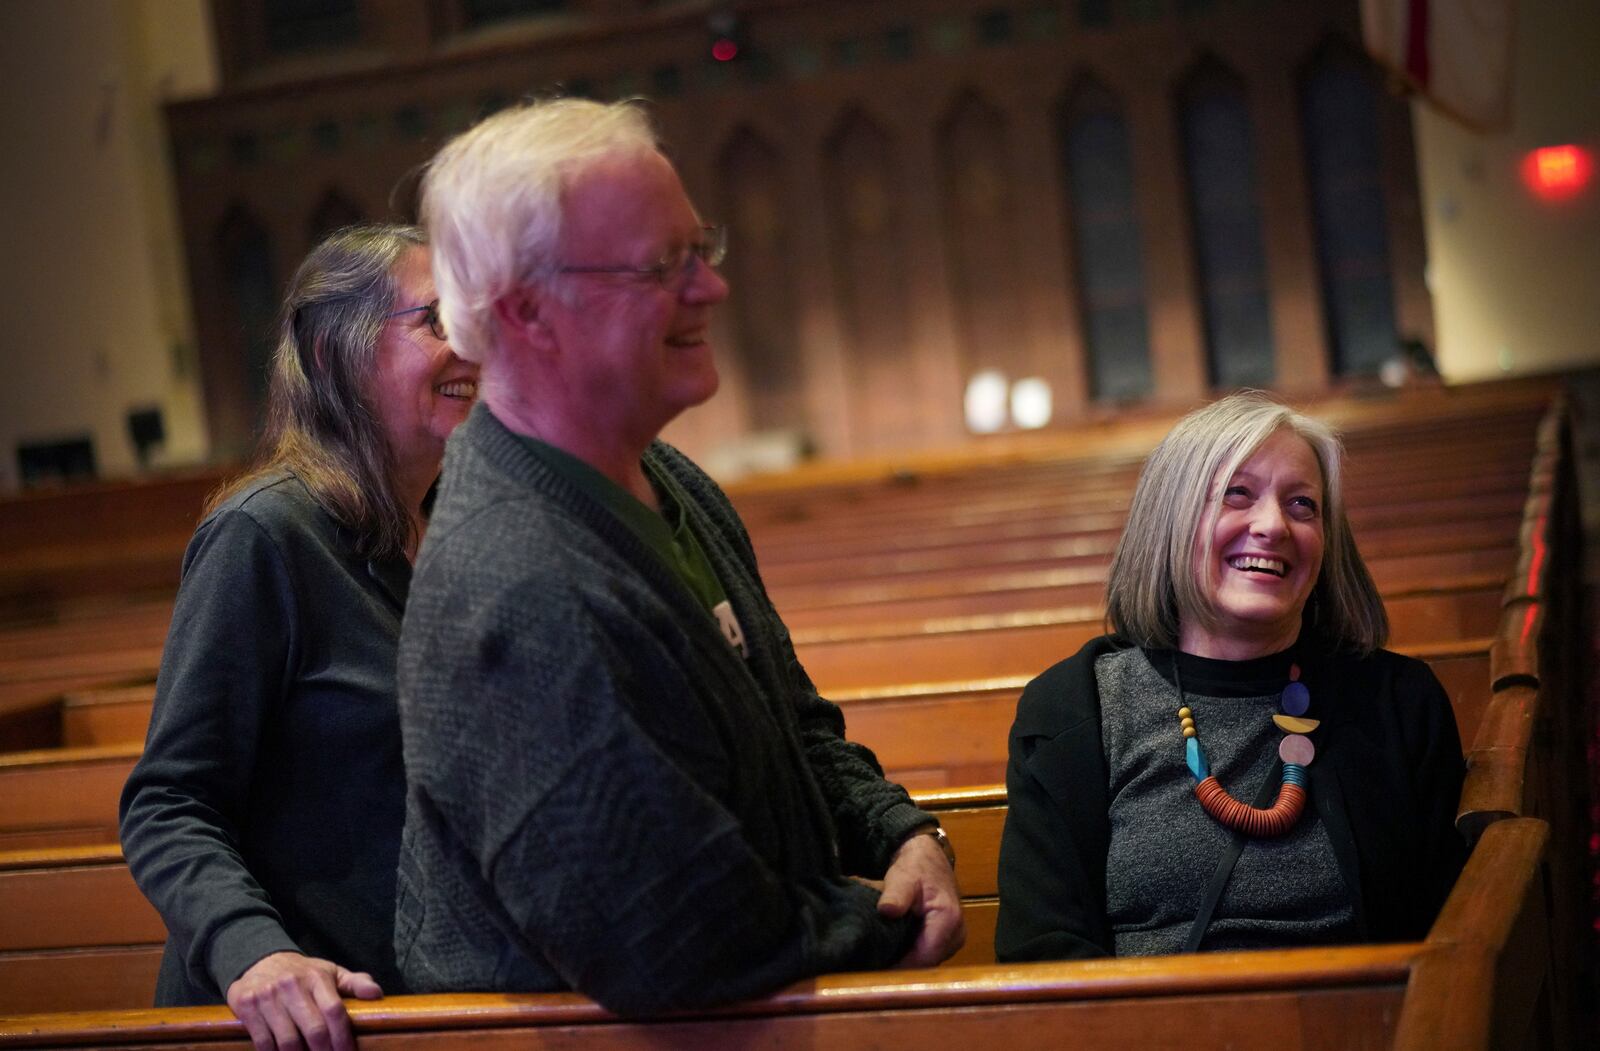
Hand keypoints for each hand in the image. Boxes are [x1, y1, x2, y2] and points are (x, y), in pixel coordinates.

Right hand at [226, 951, 382, 1050]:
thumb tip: (377, 994)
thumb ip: (355, 983)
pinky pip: (263, 1041)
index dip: (343, 1037)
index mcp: (316, 977)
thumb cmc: (303, 973)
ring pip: (288, 1041)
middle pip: (313, 1030)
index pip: (334, 1011)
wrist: (260, 960)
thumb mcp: (330, 972)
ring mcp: (268, 996)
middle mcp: (292, 985)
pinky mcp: (247, 1006)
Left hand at [877, 830, 965, 967]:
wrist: (929, 858)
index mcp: (948, 920)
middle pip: (927, 964)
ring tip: (880, 960)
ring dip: (906, 962)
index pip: (925, 958)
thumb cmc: (916, 867)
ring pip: (928, 962)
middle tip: (873, 966)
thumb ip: (896, 895)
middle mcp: (957, 934)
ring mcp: (954, 939)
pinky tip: (893, 951)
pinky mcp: (948, 939)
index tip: (877, 969)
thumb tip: (887, 910)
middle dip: (901, 967)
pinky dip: (911, 955)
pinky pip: (928, 955)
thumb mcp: (903, 877)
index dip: (901, 967)